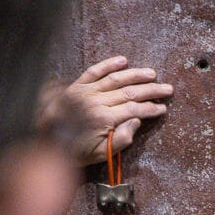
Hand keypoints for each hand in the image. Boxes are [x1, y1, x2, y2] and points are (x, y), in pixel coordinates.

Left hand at [41, 56, 173, 167]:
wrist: (46, 142)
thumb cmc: (76, 151)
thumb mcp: (102, 153)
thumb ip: (123, 138)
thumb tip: (137, 120)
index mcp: (104, 119)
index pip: (135, 110)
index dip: (151, 109)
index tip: (163, 109)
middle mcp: (96, 101)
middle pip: (129, 92)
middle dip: (151, 90)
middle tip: (168, 89)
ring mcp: (85, 91)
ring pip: (115, 79)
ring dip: (136, 75)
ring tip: (152, 74)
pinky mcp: (76, 86)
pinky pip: (93, 71)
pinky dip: (108, 64)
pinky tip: (123, 60)